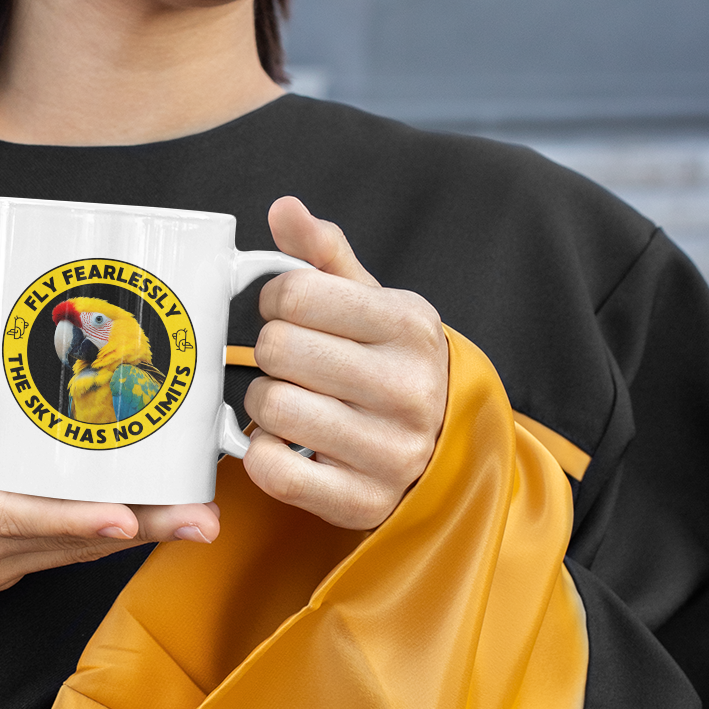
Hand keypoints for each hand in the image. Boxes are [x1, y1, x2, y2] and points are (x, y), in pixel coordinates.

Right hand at [0, 352, 215, 708]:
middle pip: (74, 541)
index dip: (73, 520)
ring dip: (136, 534)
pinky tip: (139, 517)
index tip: (122, 518)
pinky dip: (104, 535)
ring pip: (76, 550)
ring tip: (196, 518)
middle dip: (141, 529)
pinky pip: (62, 552)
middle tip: (204, 519)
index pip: (21, 519)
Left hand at [241, 197, 447, 530]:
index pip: (296, 293)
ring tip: (290, 399)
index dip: (276, 299)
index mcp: (409, 326)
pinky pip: (274, 470)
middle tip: (289, 361)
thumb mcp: (373, 303)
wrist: (444, 448)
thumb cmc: (391, 363)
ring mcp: (390, 451)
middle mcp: (407, 389)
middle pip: (277, 348)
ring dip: (264, 401)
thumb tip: (284, 208)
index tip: (287, 312)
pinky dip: (264, 454)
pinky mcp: (363, 501)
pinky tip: (287, 443)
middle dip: (270, 351)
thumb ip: (324, 256)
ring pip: (272, 406)